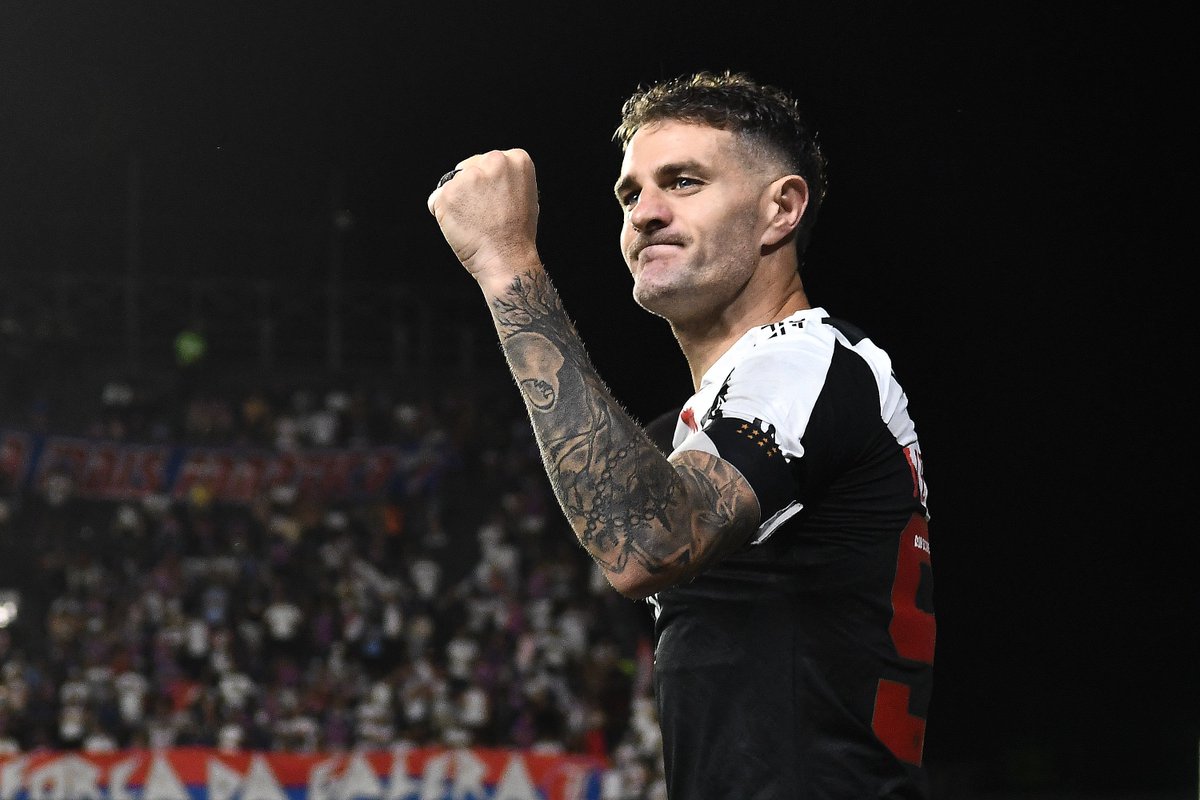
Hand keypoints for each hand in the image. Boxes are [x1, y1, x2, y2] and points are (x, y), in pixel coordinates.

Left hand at [427, 148, 541, 286]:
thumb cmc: (516, 234)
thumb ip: (507, 177)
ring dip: (457, 201)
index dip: (488, 183)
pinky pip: (436, 200)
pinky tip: (462, 226)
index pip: (488, 162)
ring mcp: (469, 177)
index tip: (495, 200)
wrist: (506, 258)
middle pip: (468, 168)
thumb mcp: (524, 194)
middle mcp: (494, 161)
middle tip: (484, 213)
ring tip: (475, 221)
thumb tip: (486, 173)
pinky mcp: (448, 193)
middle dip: (470, 189)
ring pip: (452, 184)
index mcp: (517, 159)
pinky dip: (443, 214)